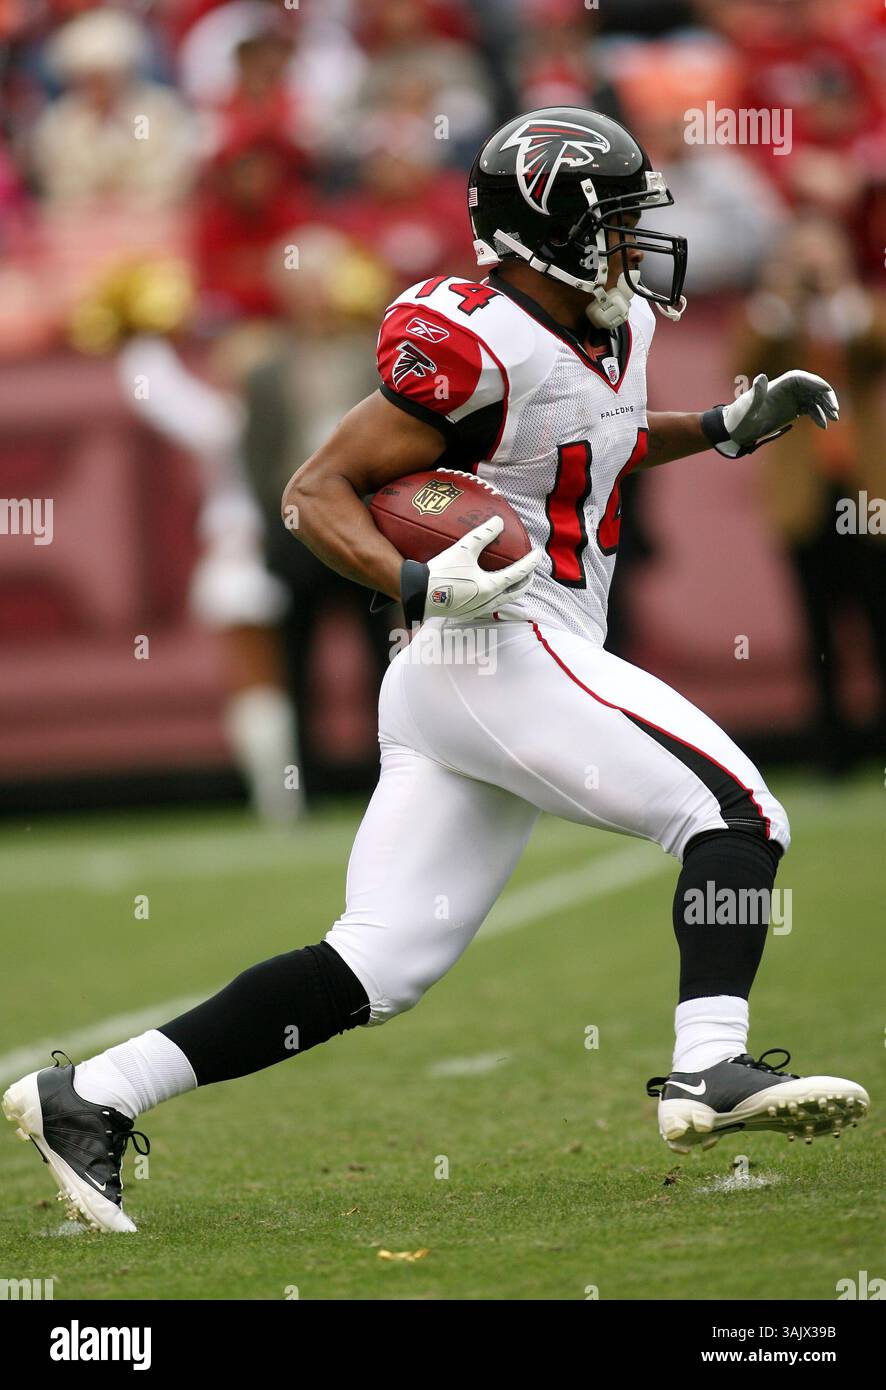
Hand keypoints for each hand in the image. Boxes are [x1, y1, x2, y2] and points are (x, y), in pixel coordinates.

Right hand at [401, 516, 538, 623]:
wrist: (418, 594)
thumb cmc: (441, 571)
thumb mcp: (463, 549)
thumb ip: (483, 534)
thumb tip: (499, 521)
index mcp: (491, 586)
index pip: (518, 574)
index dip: (531, 563)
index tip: (538, 554)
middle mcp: (488, 602)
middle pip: (517, 593)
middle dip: (527, 581)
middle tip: (530, 570)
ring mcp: (478, 610)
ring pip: (505, 601)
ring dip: (513, 590)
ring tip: (515, 580)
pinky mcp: (468, 613)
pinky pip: (491, 605)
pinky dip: (499, 596)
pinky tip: (492, 589)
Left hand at [724, 371, 838, 446]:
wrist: (736, 430)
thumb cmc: (739, 419)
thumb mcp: (747, 409)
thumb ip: (756, 394)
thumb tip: (761, 377)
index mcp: (778, 385)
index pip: (801, 378)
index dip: (815, 382)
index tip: (827, 390)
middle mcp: (787, 390)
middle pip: (812, 387)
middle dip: (826, 397)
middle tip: (835, 410)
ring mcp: (792, 399)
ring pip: (815, 398)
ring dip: (826, 407)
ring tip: (834, 419)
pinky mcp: (793, 410)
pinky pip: (811, 409)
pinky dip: (819, 415)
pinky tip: (823, 425)